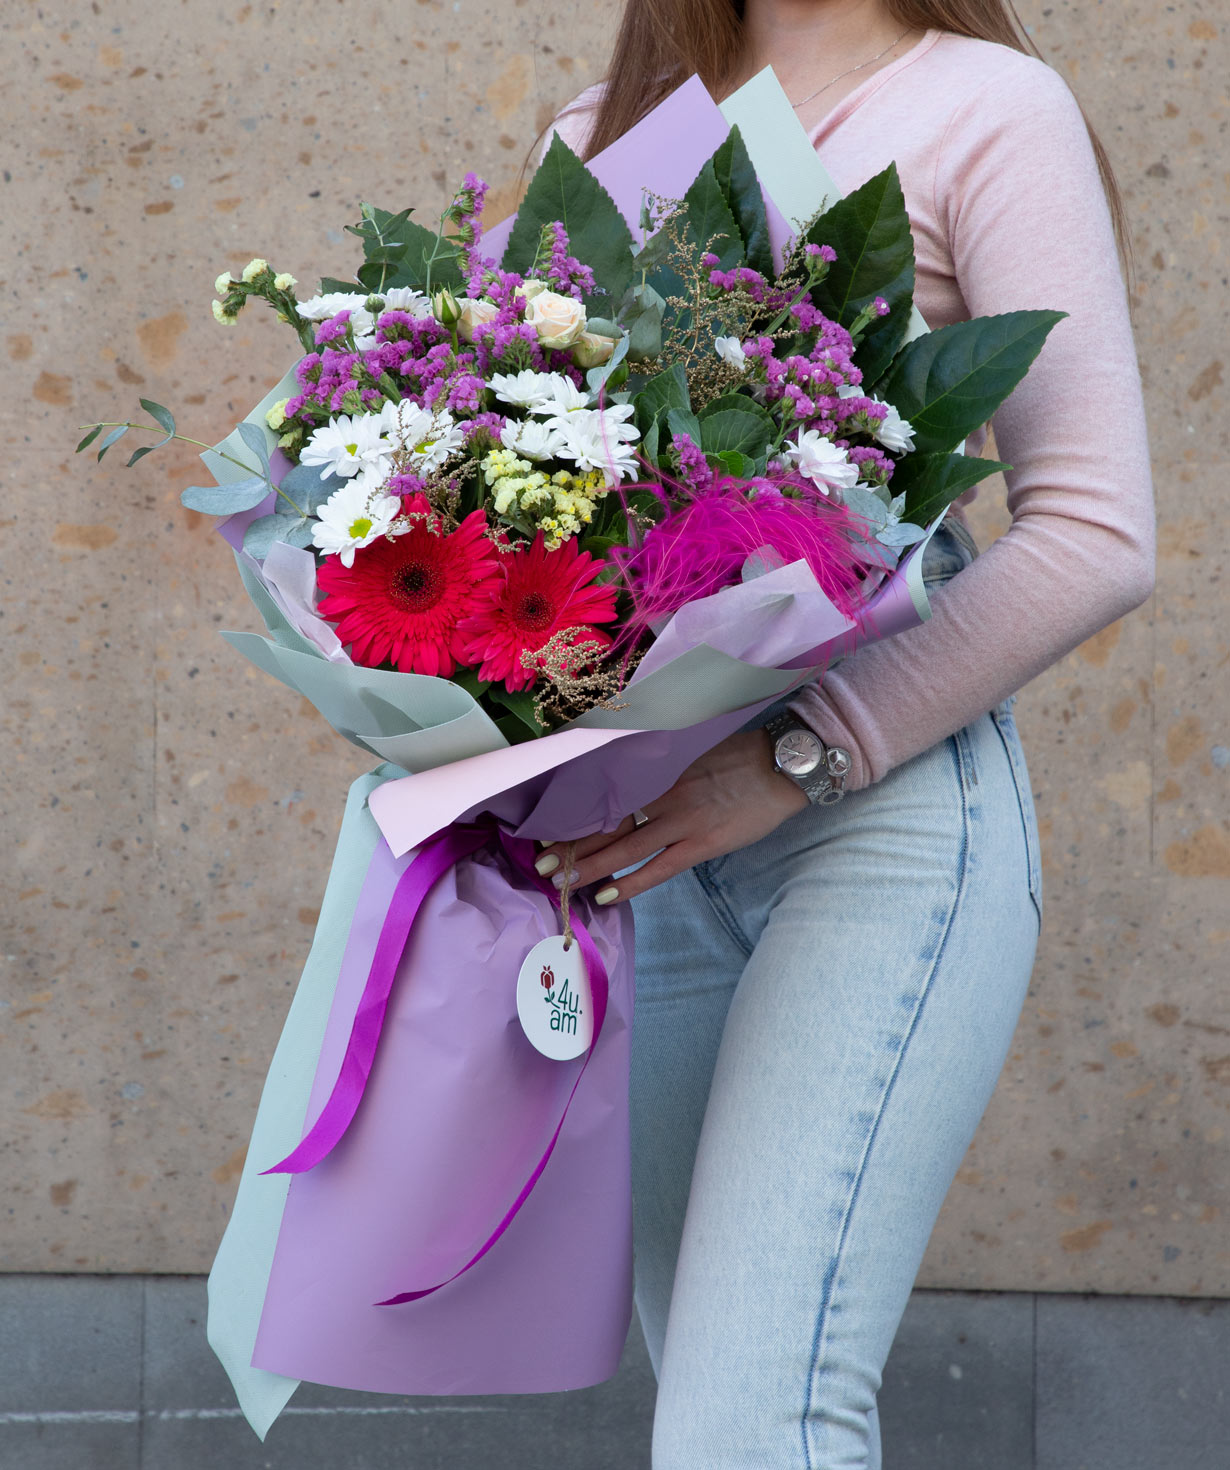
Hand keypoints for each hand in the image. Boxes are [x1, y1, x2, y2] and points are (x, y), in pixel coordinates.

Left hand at [535, 730, 808, 904]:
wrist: (784, 763)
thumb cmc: (740, 756)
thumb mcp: (692, 752)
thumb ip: (661, 769)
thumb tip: (630, 782)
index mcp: (659, 770)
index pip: (606, 796)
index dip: (576, 815)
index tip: (546, 827)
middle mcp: (663, 794)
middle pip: (607, 823)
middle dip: (572, 845)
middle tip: (539, 862)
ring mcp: (683, 820)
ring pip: (625, 847)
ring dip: (589, 866)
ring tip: (559, 883)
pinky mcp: (704, 843)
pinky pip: (660, 868)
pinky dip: (631, 883)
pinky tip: (606, 896)